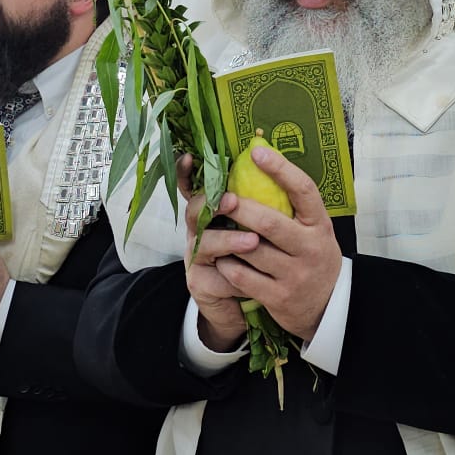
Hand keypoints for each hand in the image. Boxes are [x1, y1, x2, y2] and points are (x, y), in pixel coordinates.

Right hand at [176, 156, 248, 350]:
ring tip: (253, 241)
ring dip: (229, 241)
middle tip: (233, 201)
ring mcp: (196, 256)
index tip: (189, 157)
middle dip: (213, 204)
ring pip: (205, 244)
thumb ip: (260, 197)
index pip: (192, 184)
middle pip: (194, 210)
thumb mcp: (260, 223)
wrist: (247, 300)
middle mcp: (198, 230)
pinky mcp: (200, 283)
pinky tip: (251, 280)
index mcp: (212, 209)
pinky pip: (216, 278)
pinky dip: (235, 278)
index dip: (186, 171)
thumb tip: (268, 154)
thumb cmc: (257, 254)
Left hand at [191, 147, 342, 346]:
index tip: (258, 152)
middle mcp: (310, 248)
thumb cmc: (314, 257)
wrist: (329, 307)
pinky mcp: (278, 297)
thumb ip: (294, 207)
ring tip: (215, 227)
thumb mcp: (314, 230)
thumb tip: (260, 162)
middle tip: (222, 196)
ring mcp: (294, 275)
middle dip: (241, 207)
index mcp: (320, 225)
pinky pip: (242, 277)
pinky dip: (227, 264)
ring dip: (228, 237)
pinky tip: (221, 257)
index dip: (281, 169)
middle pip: (270, 222)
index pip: (303, 191)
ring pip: (250, 250)